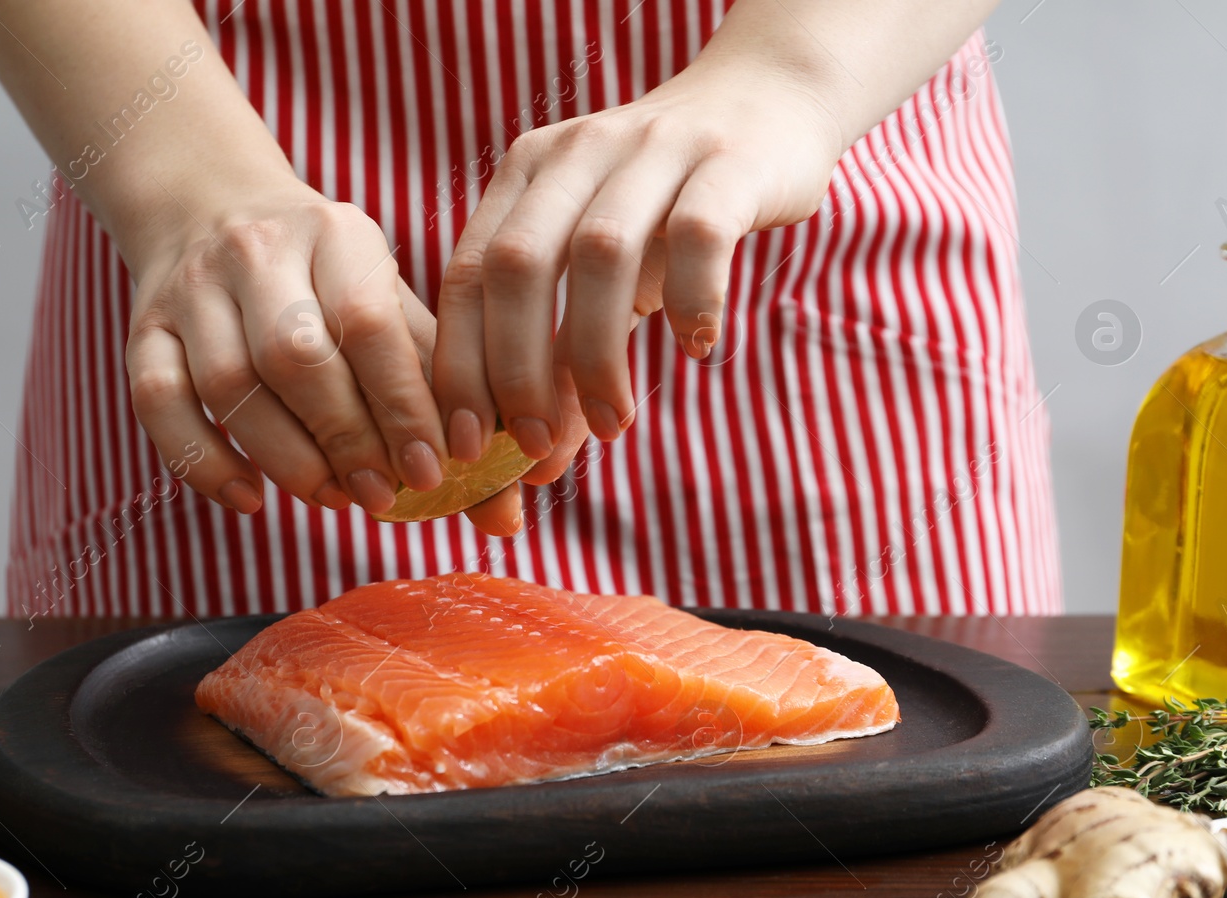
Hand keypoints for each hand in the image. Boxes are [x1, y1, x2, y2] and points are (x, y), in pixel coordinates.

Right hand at [122, 181, 447, 516]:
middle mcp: (257, 251)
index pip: (369, 323)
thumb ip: (443, 390)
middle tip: (380, 495)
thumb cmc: (327, 279)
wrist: (212, 205)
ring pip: (227, 384)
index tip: (430, 470)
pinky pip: (157, 401)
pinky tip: (249, 498)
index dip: (402, 406)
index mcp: (337, 234)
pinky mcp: (143, 326)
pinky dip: (202, 460)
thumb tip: (502, 507)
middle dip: (345, 439)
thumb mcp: (390, 300)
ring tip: (331, 497)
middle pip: (295, 357)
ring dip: (285, 457)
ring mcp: (191, 288)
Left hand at [433, 54, 842, 501]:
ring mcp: (654, 149)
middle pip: (518, 264)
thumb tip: (536, 467)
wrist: (767, 102)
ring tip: (613, 423)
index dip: (459, 365)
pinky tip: (696, 348)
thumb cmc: (666, 211)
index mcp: (526, 174)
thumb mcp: (602, 275)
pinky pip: (699, 237)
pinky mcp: (728, 162)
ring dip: (596, 355)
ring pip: (601, 254)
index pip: (467, 273)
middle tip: (533, 448)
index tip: (467, 444)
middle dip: (515, 370)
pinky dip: (692, 302)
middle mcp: (578, 153)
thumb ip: (564, 357)